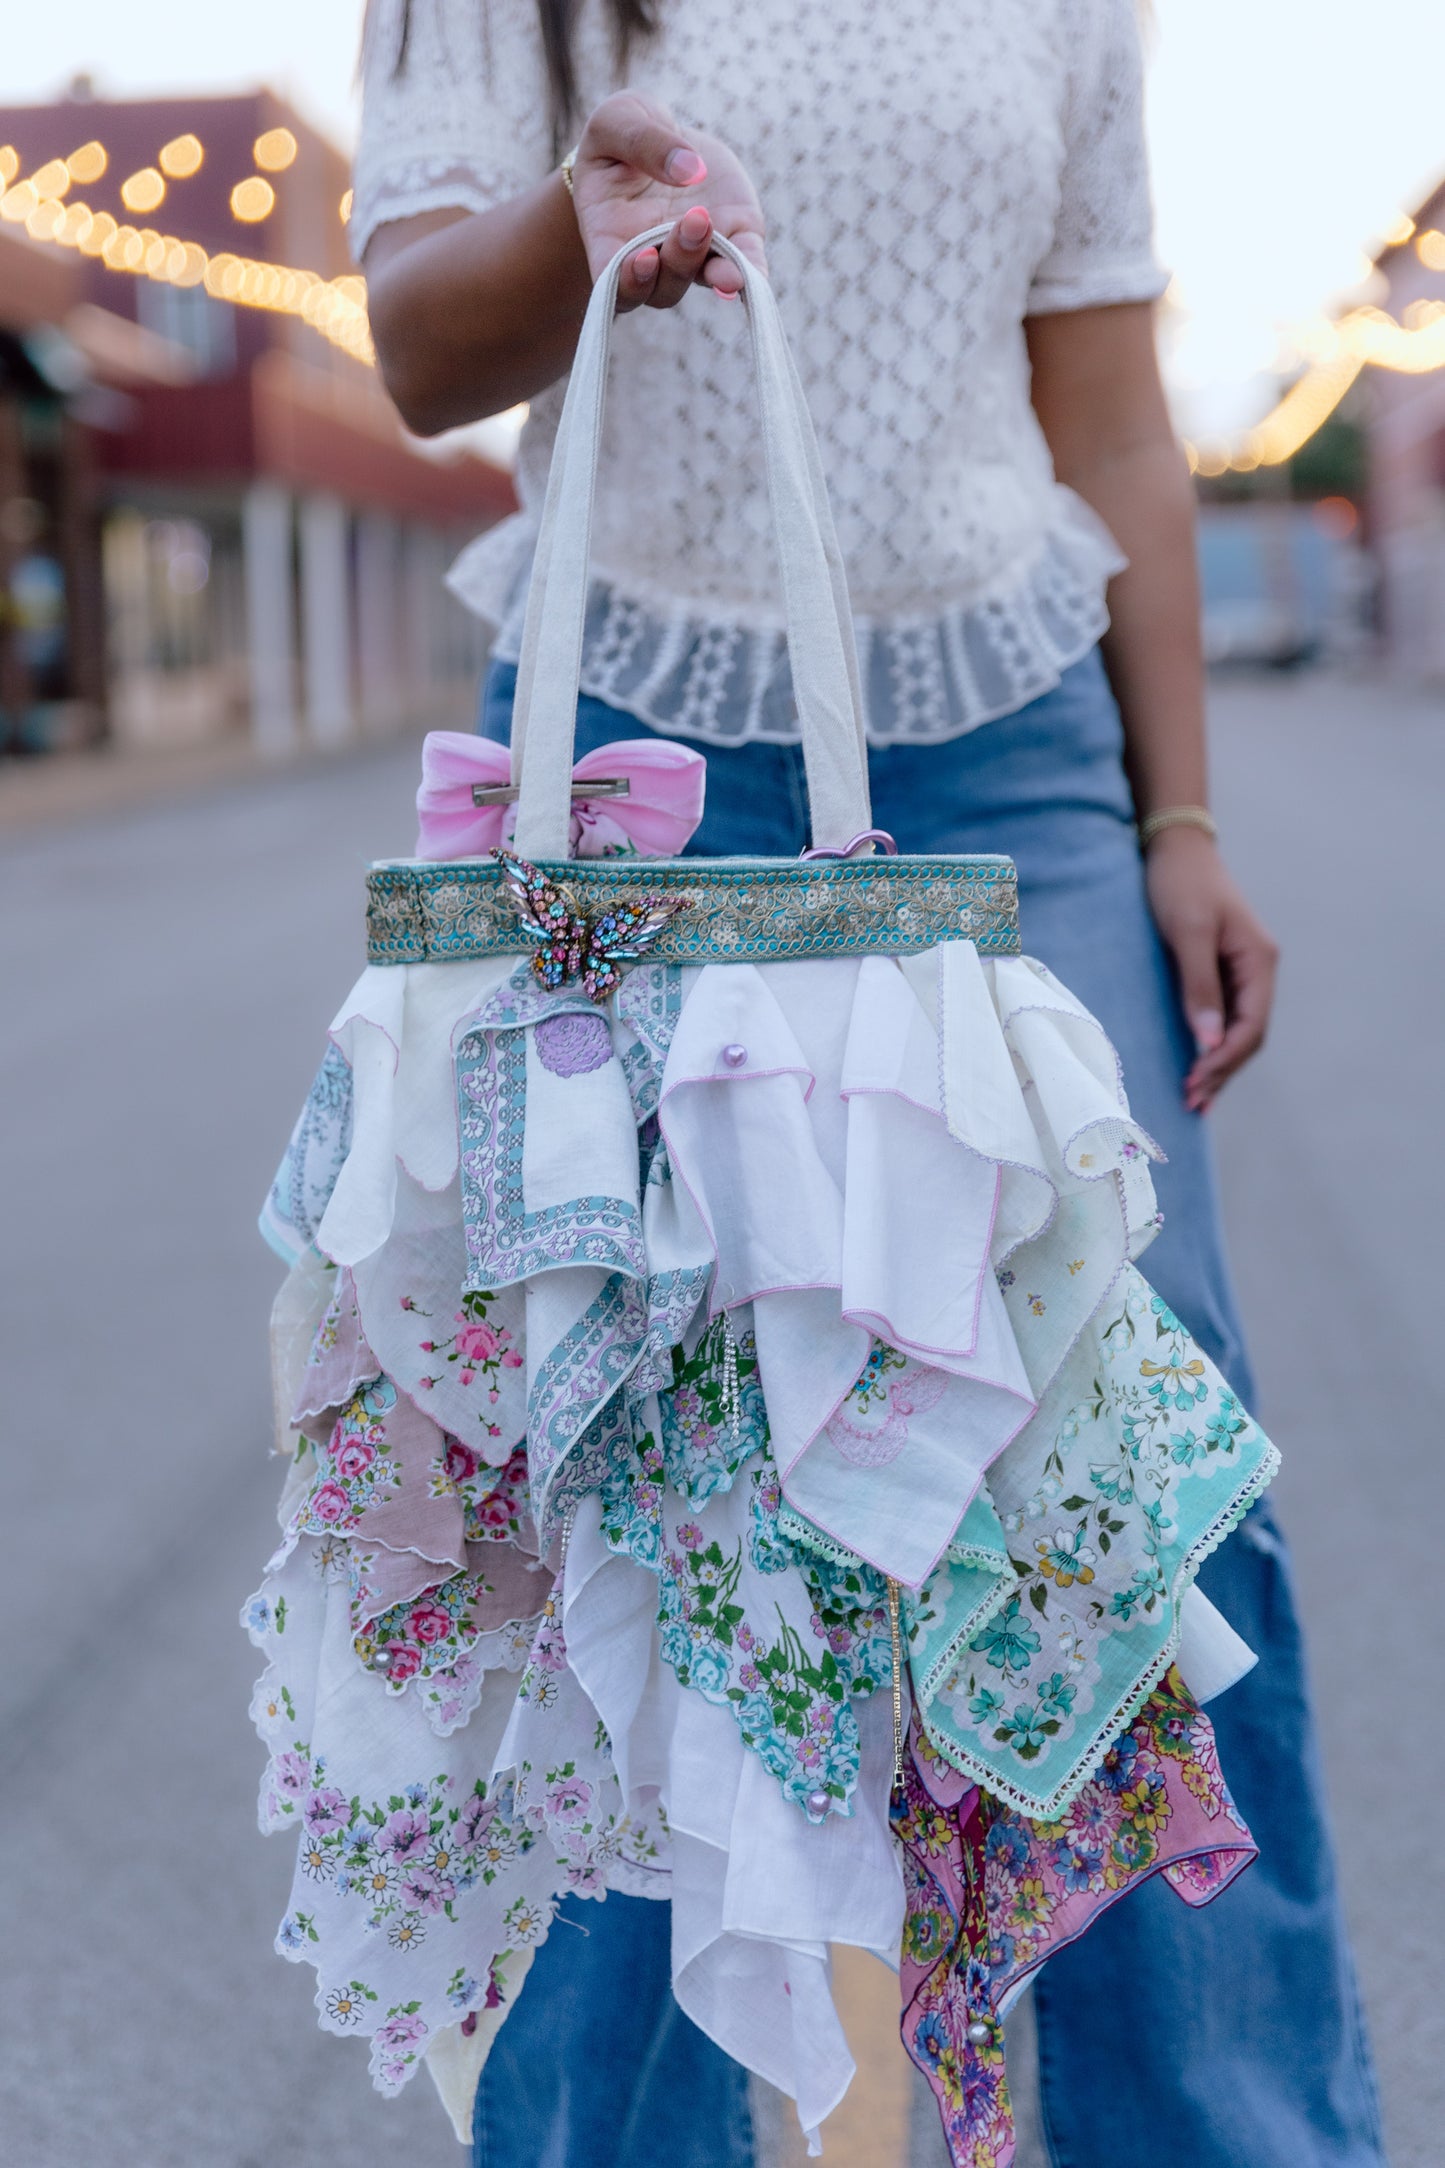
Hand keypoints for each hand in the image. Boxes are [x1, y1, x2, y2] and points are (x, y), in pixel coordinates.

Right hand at [569, 92, 766, 309]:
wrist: (660, 141)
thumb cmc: (621, 137)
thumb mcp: (616, 121)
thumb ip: (641, 141)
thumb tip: (689, 168)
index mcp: (608, 240)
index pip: (612, 279)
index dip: (627, 281)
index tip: (643, 257)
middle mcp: (650, 260)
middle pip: (662, 287)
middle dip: (679, 262)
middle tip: (693, 220)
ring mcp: (693, 255)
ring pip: (701, 278)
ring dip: (713, 268)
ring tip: (712, 226)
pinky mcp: (733, 238)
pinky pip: (744, 265)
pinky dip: (750, 272)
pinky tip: (752, 273)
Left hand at [1144, 828, 1278, 1114]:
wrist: (1174, 849)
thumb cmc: (1180, 884)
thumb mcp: (1188, 932)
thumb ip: (1200, 985)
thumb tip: (1210, 1040)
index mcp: (1258, 961)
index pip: (1251, 1025)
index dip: (1226, 1060)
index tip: (1197, 1083)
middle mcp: (1257, 969)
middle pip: (1248, 1034)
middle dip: (1222, 1071)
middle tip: (1192, 1102)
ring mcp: (1241, 971)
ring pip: (1238, 1030)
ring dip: (1218, 1064)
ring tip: (1195, 1096)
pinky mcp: (1221, 970)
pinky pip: (1224, 1017)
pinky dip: (1211, 1044)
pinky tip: (1197, 1065)